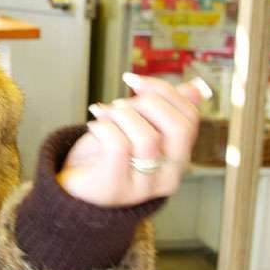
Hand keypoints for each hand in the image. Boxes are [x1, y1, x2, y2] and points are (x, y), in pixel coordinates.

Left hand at [57, 73, 209, 207]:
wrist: (74, 187)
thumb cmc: (105, 154)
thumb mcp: (136, 127)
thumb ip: (163, 108)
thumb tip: (195, 87)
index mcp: (178, 160)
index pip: (190, 118)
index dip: (164, 91)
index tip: (134, 81)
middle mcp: (167, 177)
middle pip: (179, 128)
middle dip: (148, 103)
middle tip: (119, 104)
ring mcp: (142, 188)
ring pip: (148, 137)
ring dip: (121, 115)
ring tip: (103, 115)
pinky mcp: (114, 189)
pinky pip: (118, 147)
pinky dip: (103, 127)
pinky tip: (94, 127)